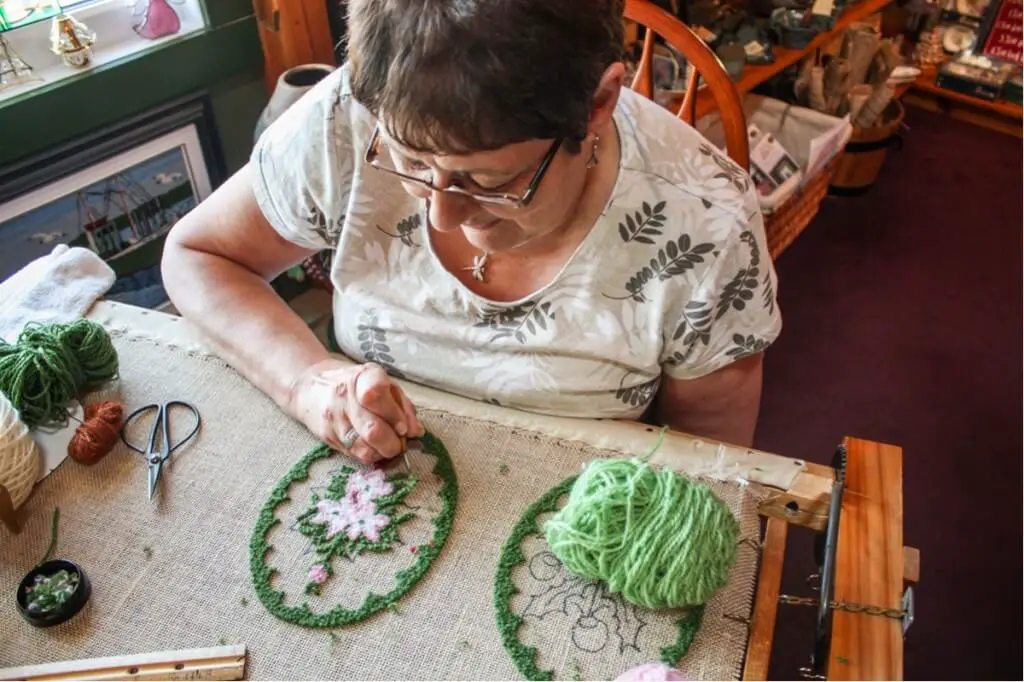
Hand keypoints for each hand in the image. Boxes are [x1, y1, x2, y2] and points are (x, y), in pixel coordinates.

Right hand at [286, 359, 423, 463]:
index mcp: (362, 377)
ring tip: (386, 445)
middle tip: (399, 443)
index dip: (395, 415)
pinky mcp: (327, 436)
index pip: (377, 395)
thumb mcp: (384, 384)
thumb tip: (416, 432)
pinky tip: (373, 448)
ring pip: (364, 448)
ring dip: (382, 453)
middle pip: (372, 430)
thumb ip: (404, 407)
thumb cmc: (357, 385)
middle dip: (394, 444)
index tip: (403, 427)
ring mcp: (334, 418)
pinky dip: (370, 456)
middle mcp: (345, 397)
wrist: (311, 388)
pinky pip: (354, 455)